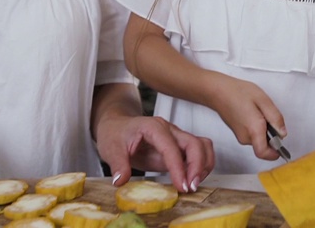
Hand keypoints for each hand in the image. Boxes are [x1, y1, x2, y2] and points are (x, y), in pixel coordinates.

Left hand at [95, 116, 213, 192]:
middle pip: (195, 143)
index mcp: (153, 128)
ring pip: (202, 146)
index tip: (182, 186)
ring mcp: (176, 138)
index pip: (172, 147)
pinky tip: (191, 180)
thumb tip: (121, 181)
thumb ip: (118, 164)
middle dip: (198, 166)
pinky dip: (201, 166)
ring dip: (203, 165)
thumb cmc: (115, 133)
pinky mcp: (178, 148)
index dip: (179, 168)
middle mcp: (170, 130)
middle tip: (190, 188)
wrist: (117, 126)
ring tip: (193, 184)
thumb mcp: (110, 148)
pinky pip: (198, 153)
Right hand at [205, 72, 285, 160]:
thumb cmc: (239, 93)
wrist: (218, 91)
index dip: (275, 153)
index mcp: (253, 130)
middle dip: (271, 134)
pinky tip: (253, 112)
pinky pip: (253, 134)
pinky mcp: (238, 133)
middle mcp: (246, 137)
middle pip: (264, 145)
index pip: (264, 153)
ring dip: (264, 129)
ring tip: (258, 111)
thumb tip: (283, 133)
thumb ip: (275, 118)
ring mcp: (240, 136)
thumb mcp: (263, 100)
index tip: (281, 145)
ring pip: (259, 139)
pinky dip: (257, 127)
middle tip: (268, 116)